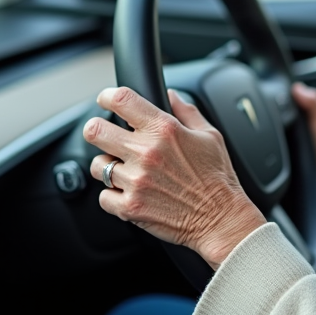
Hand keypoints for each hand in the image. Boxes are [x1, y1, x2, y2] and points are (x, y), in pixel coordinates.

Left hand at [85, 87, 265, 269]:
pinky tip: (132, 194)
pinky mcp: (130, 207)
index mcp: (164, 129)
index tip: (105, 100)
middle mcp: (146, 152)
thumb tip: (171, 95)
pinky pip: (104, 196)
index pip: (121, 100)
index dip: (107, 96)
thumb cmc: (218, 179)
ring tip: (126, 172)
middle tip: (104, 136)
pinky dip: (114, 196)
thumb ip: (187, 111)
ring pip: (97, 166)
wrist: (221, 219)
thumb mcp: (210, 136)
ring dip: (107, 167)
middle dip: (96, 130)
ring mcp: (135, 181)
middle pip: (94, 130)